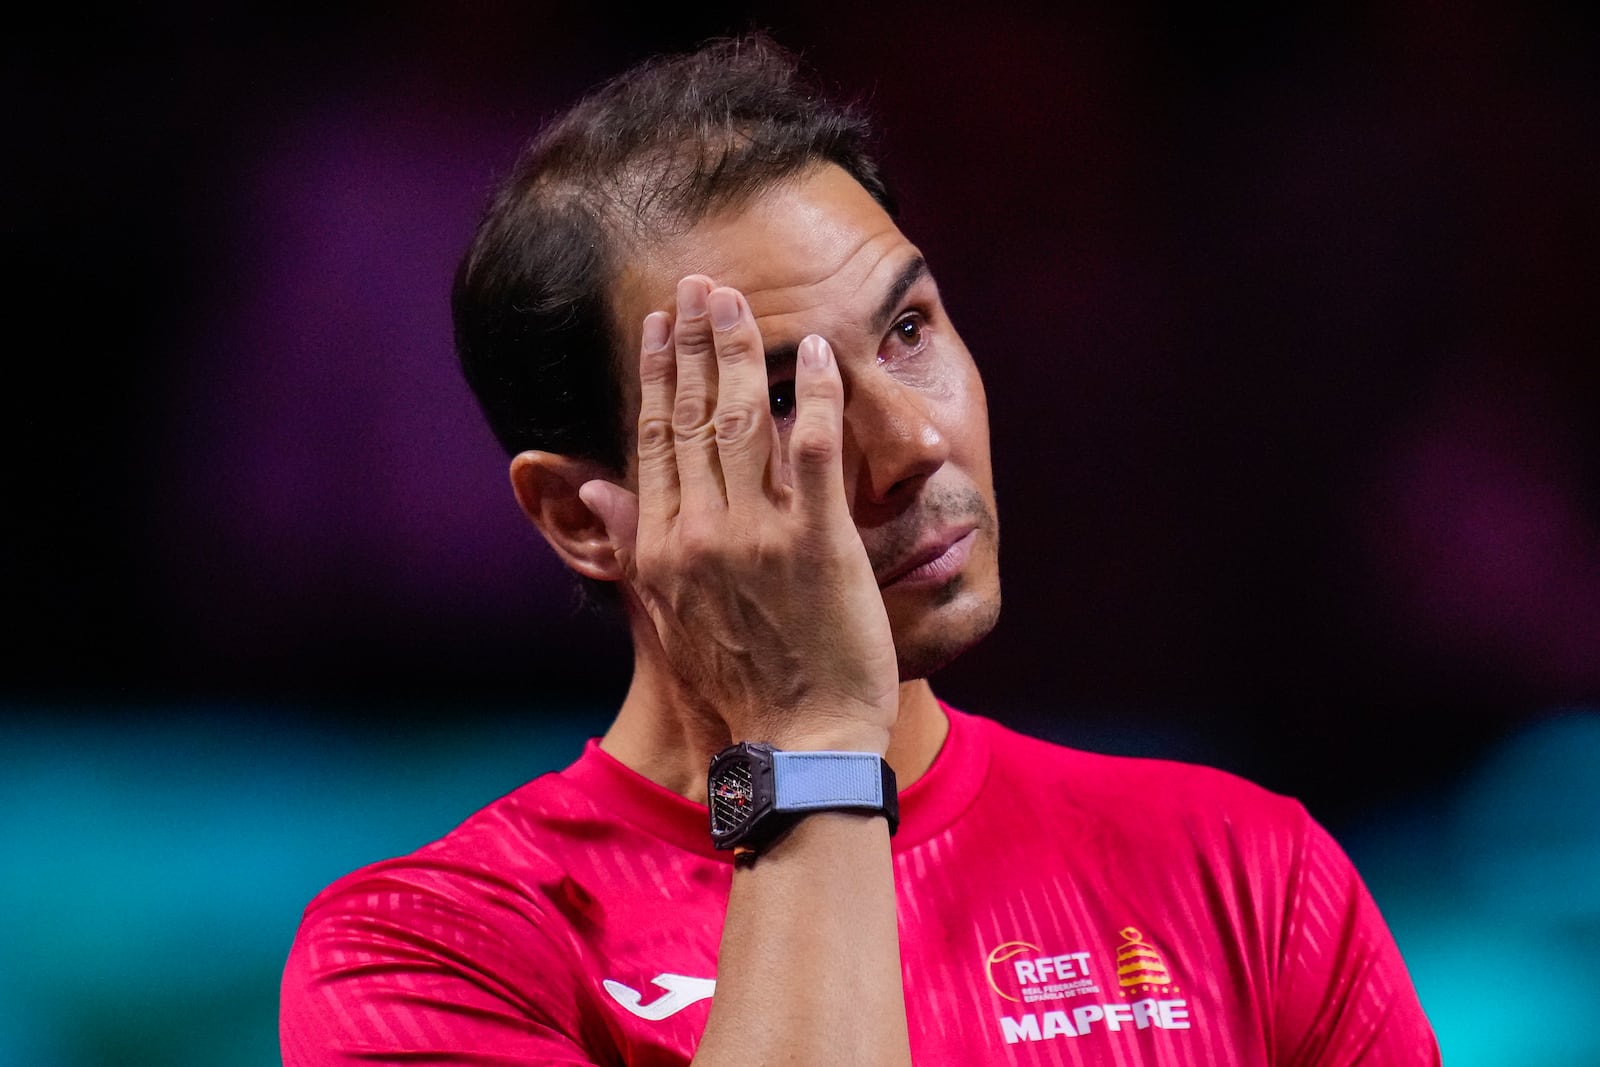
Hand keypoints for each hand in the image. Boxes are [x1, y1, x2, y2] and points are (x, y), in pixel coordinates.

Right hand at [581, 275, 899, 751]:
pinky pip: (813, 452)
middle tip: (699, 286)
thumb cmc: (739, 686)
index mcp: (663, 547)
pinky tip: (815, 350)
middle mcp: (699, 533)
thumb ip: (635, 543)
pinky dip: (814, 396)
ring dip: (737, 351)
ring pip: (739, 421)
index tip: (659, 326)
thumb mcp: (667, 616)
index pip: (654, 440)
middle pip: (690, 416)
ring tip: (737, 300)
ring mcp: (756, 536)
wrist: (798, 743)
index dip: (655, 376)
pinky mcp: (816, 544)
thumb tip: (595, 488)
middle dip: (693, 342)